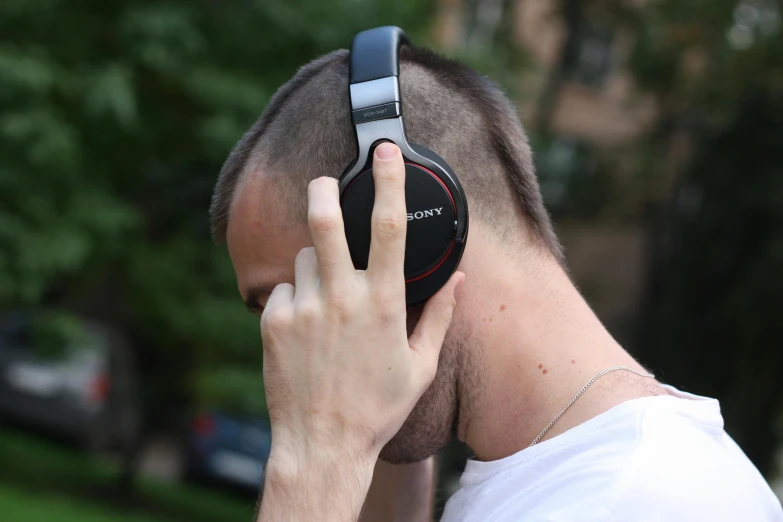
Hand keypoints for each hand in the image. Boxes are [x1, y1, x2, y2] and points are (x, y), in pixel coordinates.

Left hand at [260, 142, 463, 477]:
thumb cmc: (377, 407)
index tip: (385, 152)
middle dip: (324, 190)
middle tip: (325, 181)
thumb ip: (440, 315)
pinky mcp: (273, 322)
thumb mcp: (420, 365)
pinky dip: (294, 298)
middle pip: (325, 221)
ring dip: (316, 266)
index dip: (389, 181)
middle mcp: (341, 297)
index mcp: (382, 302)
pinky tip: (305, 330)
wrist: (322, 444)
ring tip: (326, 302)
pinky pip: (283, 290)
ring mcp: (303, 308)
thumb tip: (459, 279)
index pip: (388, 226)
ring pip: (304, 258)